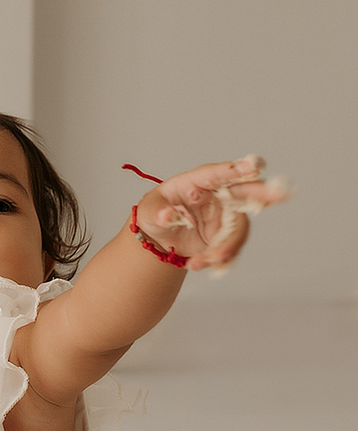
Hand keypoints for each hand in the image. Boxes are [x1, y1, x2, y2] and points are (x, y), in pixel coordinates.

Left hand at [135, 156, 290, 271]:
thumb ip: (158, 212)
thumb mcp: (148, 212)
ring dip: (228, 245)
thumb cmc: (155, 214)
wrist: (162, 239)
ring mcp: (226, 215)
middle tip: (282, 194)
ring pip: (239, 228)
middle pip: (245, 191)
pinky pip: (232, 247)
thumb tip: (167, 215)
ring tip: (208, 260)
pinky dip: (221, 259)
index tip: (254, 166)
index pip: (217, 173)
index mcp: (196, 181)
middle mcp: (217, 195)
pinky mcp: (228, 235)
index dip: (237, 169)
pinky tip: (200, 264)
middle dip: (264, 193)